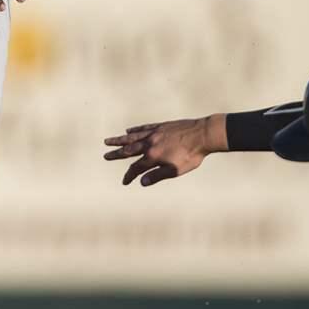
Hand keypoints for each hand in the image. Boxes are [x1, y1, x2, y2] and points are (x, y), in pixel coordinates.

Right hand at [102, 116, 223, 185]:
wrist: (202, 134)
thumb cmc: (191, 155)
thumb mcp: (175, 170)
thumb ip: (157, 175)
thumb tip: (142, 182)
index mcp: (153, 156)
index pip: (136, 167)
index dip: (129, 176)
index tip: (125, 182)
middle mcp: (150, 143)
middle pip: (129, 149)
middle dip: (116, 154)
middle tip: (105, 155)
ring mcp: (154, 133)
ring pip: (133, 137)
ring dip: (120, 140)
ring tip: (108, 141)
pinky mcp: (161, 126)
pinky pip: (144, 128)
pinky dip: (135, 130)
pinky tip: (129, 130)